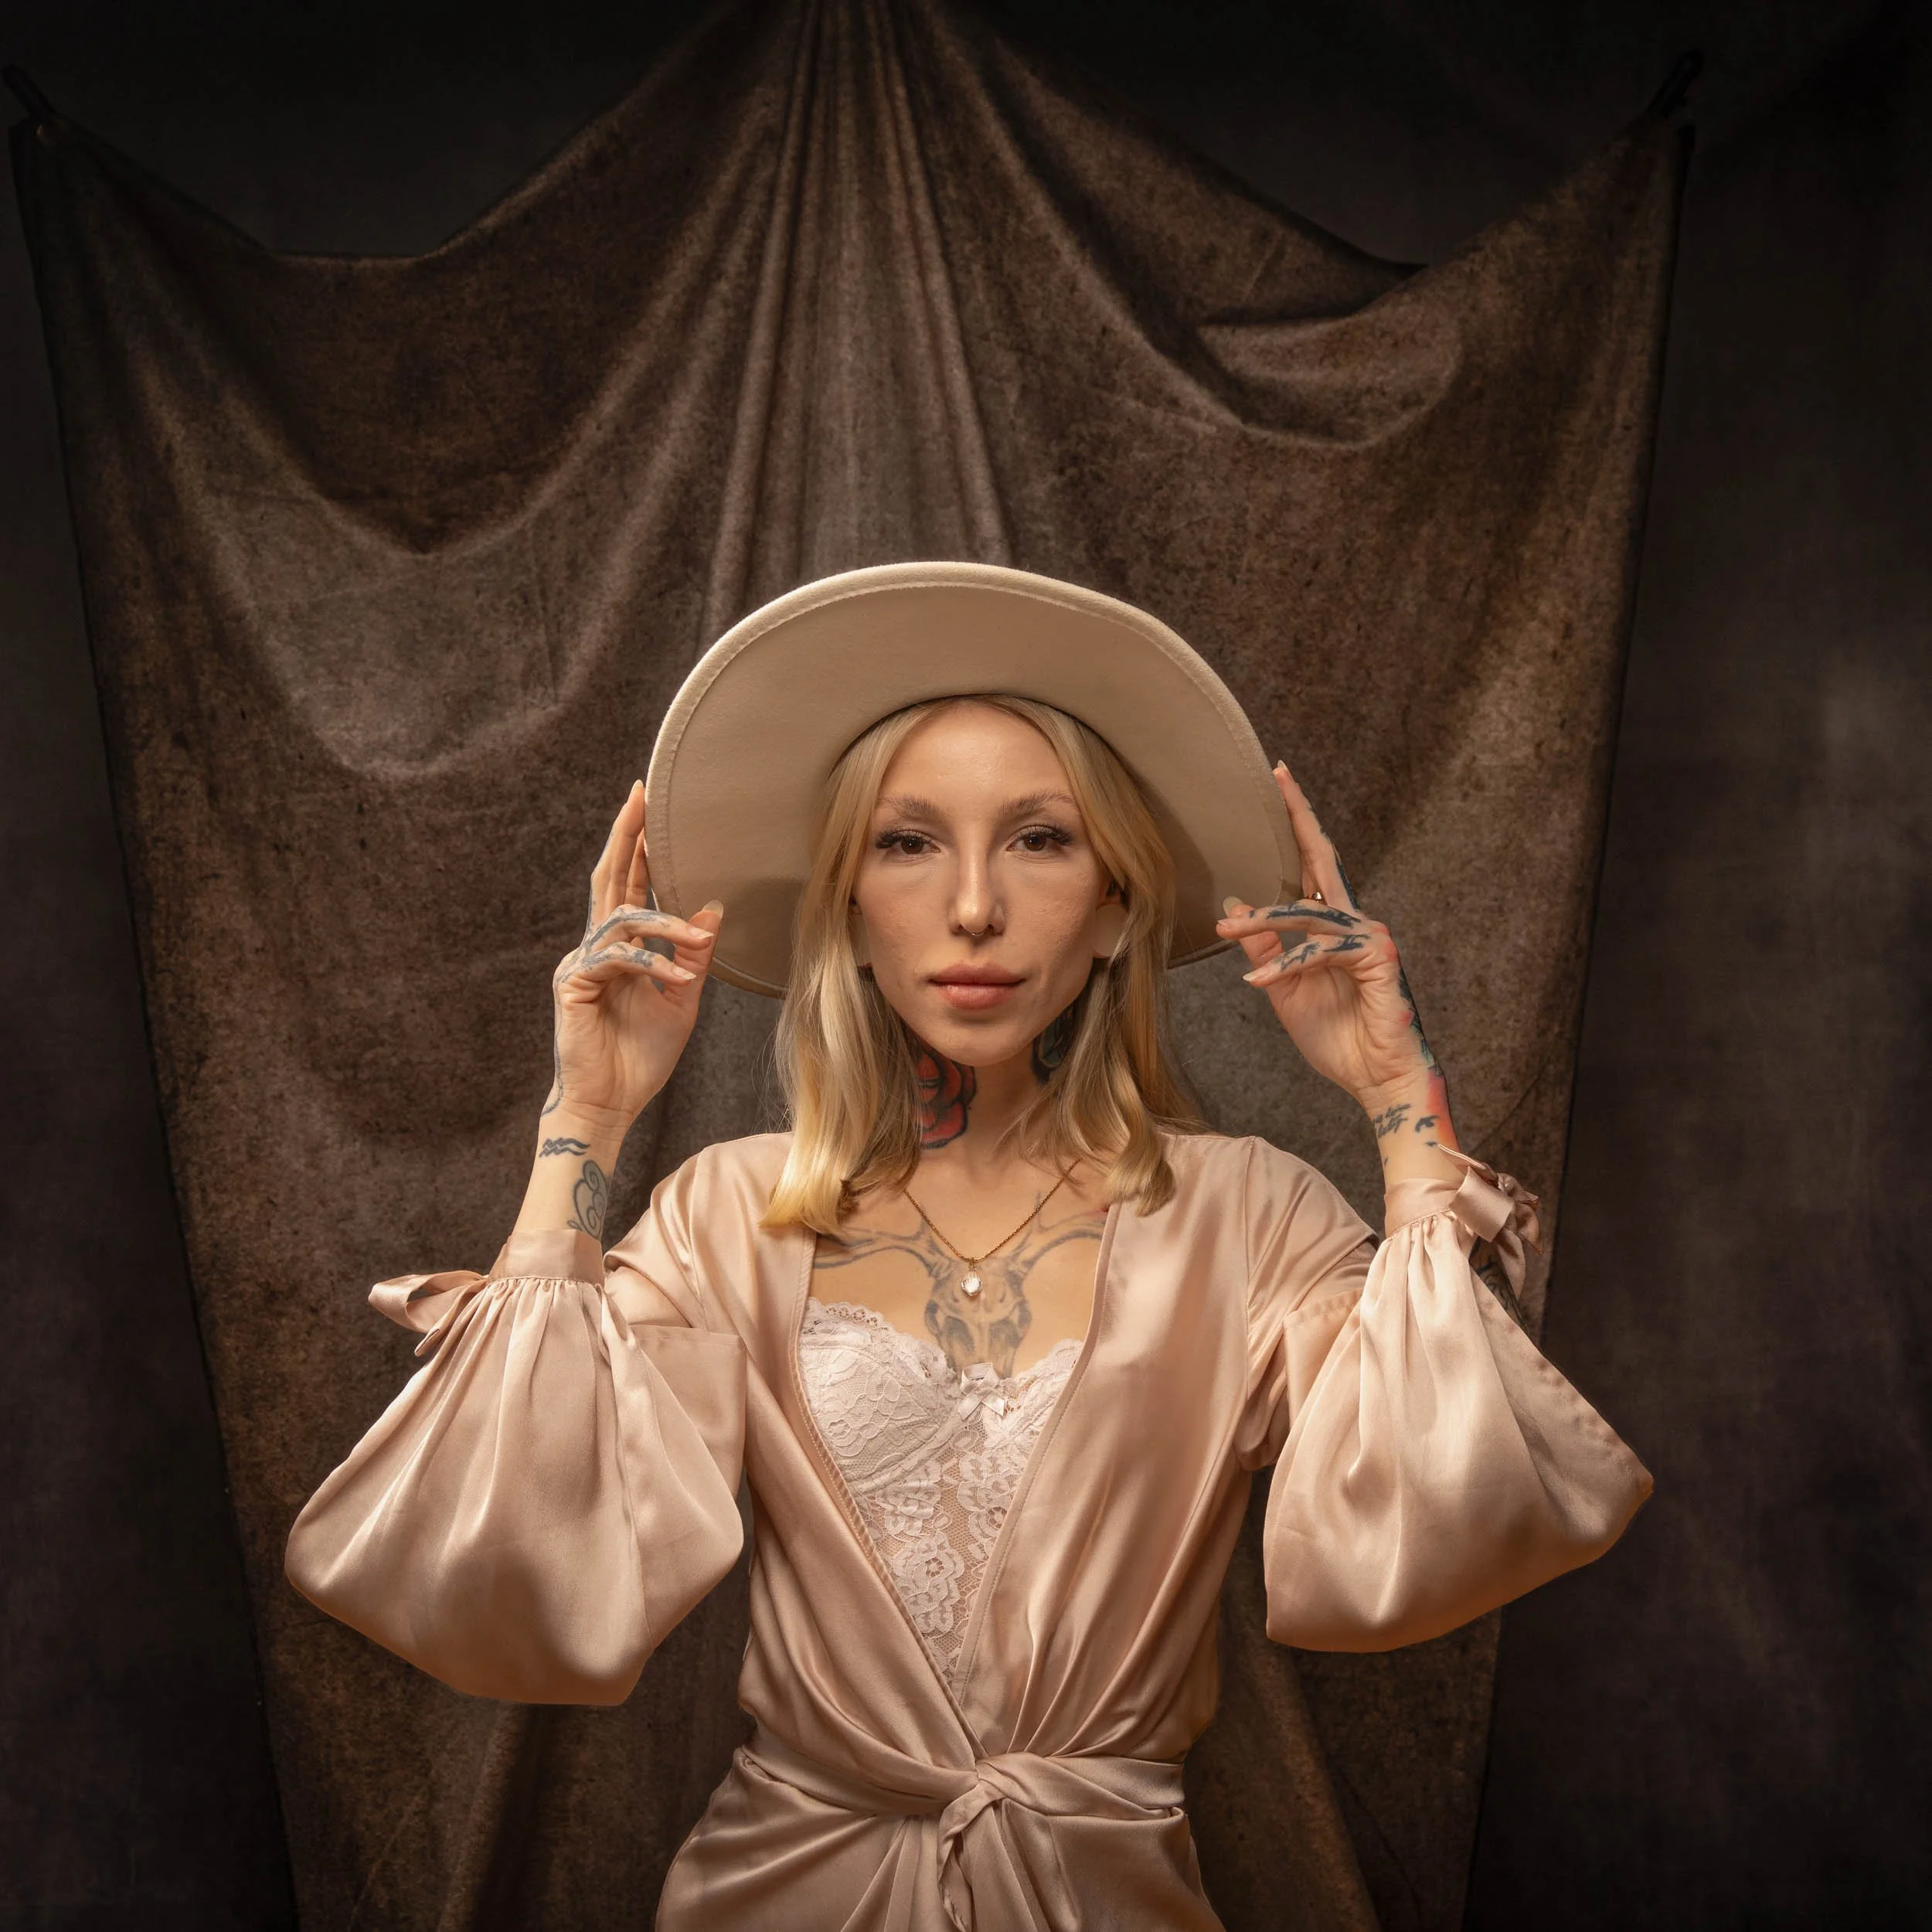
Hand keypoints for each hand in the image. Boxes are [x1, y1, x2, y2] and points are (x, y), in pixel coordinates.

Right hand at [540, 782, 722, 1135]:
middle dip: (626, 836)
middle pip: (609, 878)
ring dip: (665, 922)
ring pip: (621, 917)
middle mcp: (597, 947)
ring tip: (698, 937)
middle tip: (640, 795)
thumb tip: (712, 908)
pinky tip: (674, 980)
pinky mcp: (573, 984)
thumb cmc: (642, 1058)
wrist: (612, 1104)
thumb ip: (693, 955)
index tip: (649, 806)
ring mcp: (582, 963)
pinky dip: (651, 964)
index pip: (629, 885)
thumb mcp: (681, 1001)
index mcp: (621, 948)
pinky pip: (617, 958)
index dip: (638, 846)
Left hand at [1215, 763, 1450, 1133]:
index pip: (1311, 866)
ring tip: (1223, 929)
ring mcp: (1369, 936)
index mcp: (1332, 926)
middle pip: (1323, 857)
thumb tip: (1234, 907)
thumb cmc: (1337, 1037)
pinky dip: (1285, 966)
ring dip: (1262, 921)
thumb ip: (1264, 947)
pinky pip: (1318, 953)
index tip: (1276, 781)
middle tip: (1277, 773)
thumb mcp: (1284, 989)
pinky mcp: (1376, 957)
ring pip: (1306, 914)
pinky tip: (1258, 980)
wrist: (1376, 1080)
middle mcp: (1354, 921)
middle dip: (1298, 816)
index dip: (1295, 823)